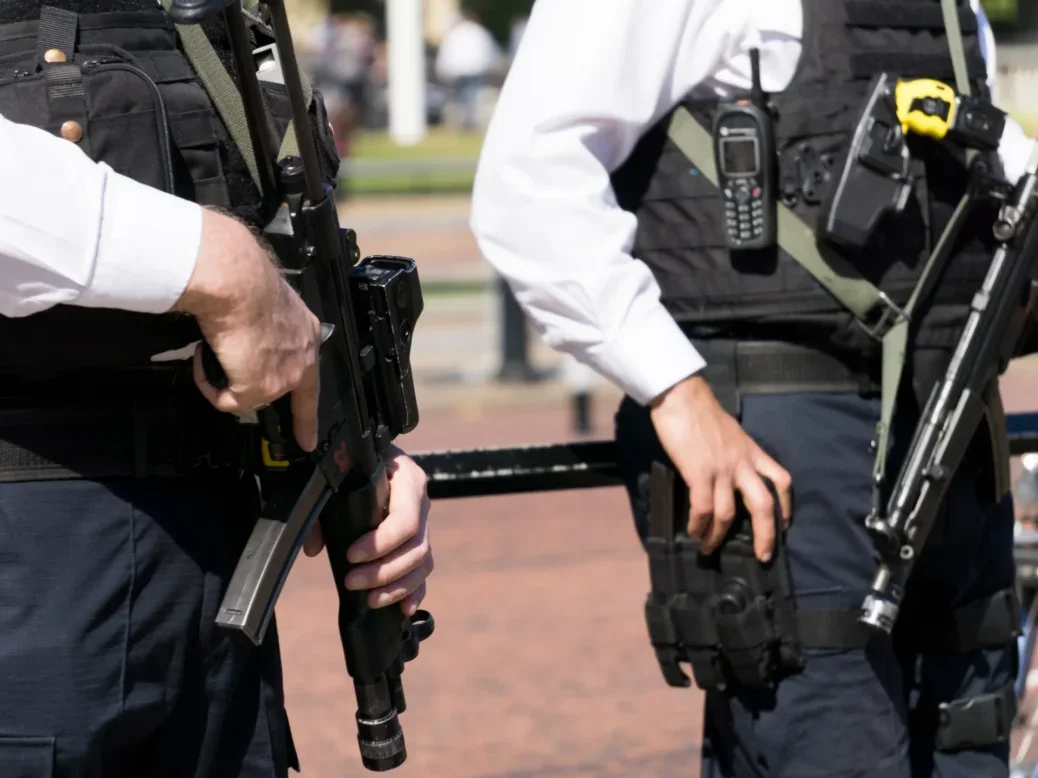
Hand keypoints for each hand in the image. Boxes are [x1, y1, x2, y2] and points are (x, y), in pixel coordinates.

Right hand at [173, 208, 321, 450]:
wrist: (237, 282)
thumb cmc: (243, 280)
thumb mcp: (265, 304)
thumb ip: (262, 330)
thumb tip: (242, 341)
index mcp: (306, 333)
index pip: (311, 378)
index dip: (308, 414)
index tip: (309, 439)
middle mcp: (302, 356)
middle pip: (278, 389)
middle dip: (251, 388)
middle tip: (228, 383)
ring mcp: (284, 375)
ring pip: (249, 394)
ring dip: (225, 378)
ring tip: (211, 350)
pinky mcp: (260, 387)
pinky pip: (227, 400)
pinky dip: (209, 385)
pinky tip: (205, 360)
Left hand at [302, 446, 432, 614]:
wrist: (371, 455)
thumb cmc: (354, 464)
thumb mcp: (338, 475)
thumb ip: (320, 509)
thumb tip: (314, 548)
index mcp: (407, 479)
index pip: (405, 519)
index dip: (380, 543)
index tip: (351, 555)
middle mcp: (422, 502)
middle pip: (416, 547)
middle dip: (384, 571)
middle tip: (351, 580)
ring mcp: (424, 524)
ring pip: (422, 562)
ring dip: (396, 586)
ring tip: (370, 599)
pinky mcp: (420, 542)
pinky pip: (424, 572)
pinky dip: (415, 592)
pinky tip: (402, 608)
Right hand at [650, 375, 792, 561]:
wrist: (682, 397)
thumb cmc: (701, 411)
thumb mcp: (729, 433)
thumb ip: (733, 453)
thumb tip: (725, 471)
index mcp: (752, 452)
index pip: (781, 480)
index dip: (787, 506)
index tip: (785, 524)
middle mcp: (742, 464)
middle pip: (763, 505)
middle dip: (765, 535)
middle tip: (762, 556)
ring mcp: (722, 469)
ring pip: (729, 513)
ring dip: (718, 536)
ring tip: (708, 548)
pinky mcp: (699, 473)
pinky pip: (703, 508)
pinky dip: (699, 524)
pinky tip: (694, 532)